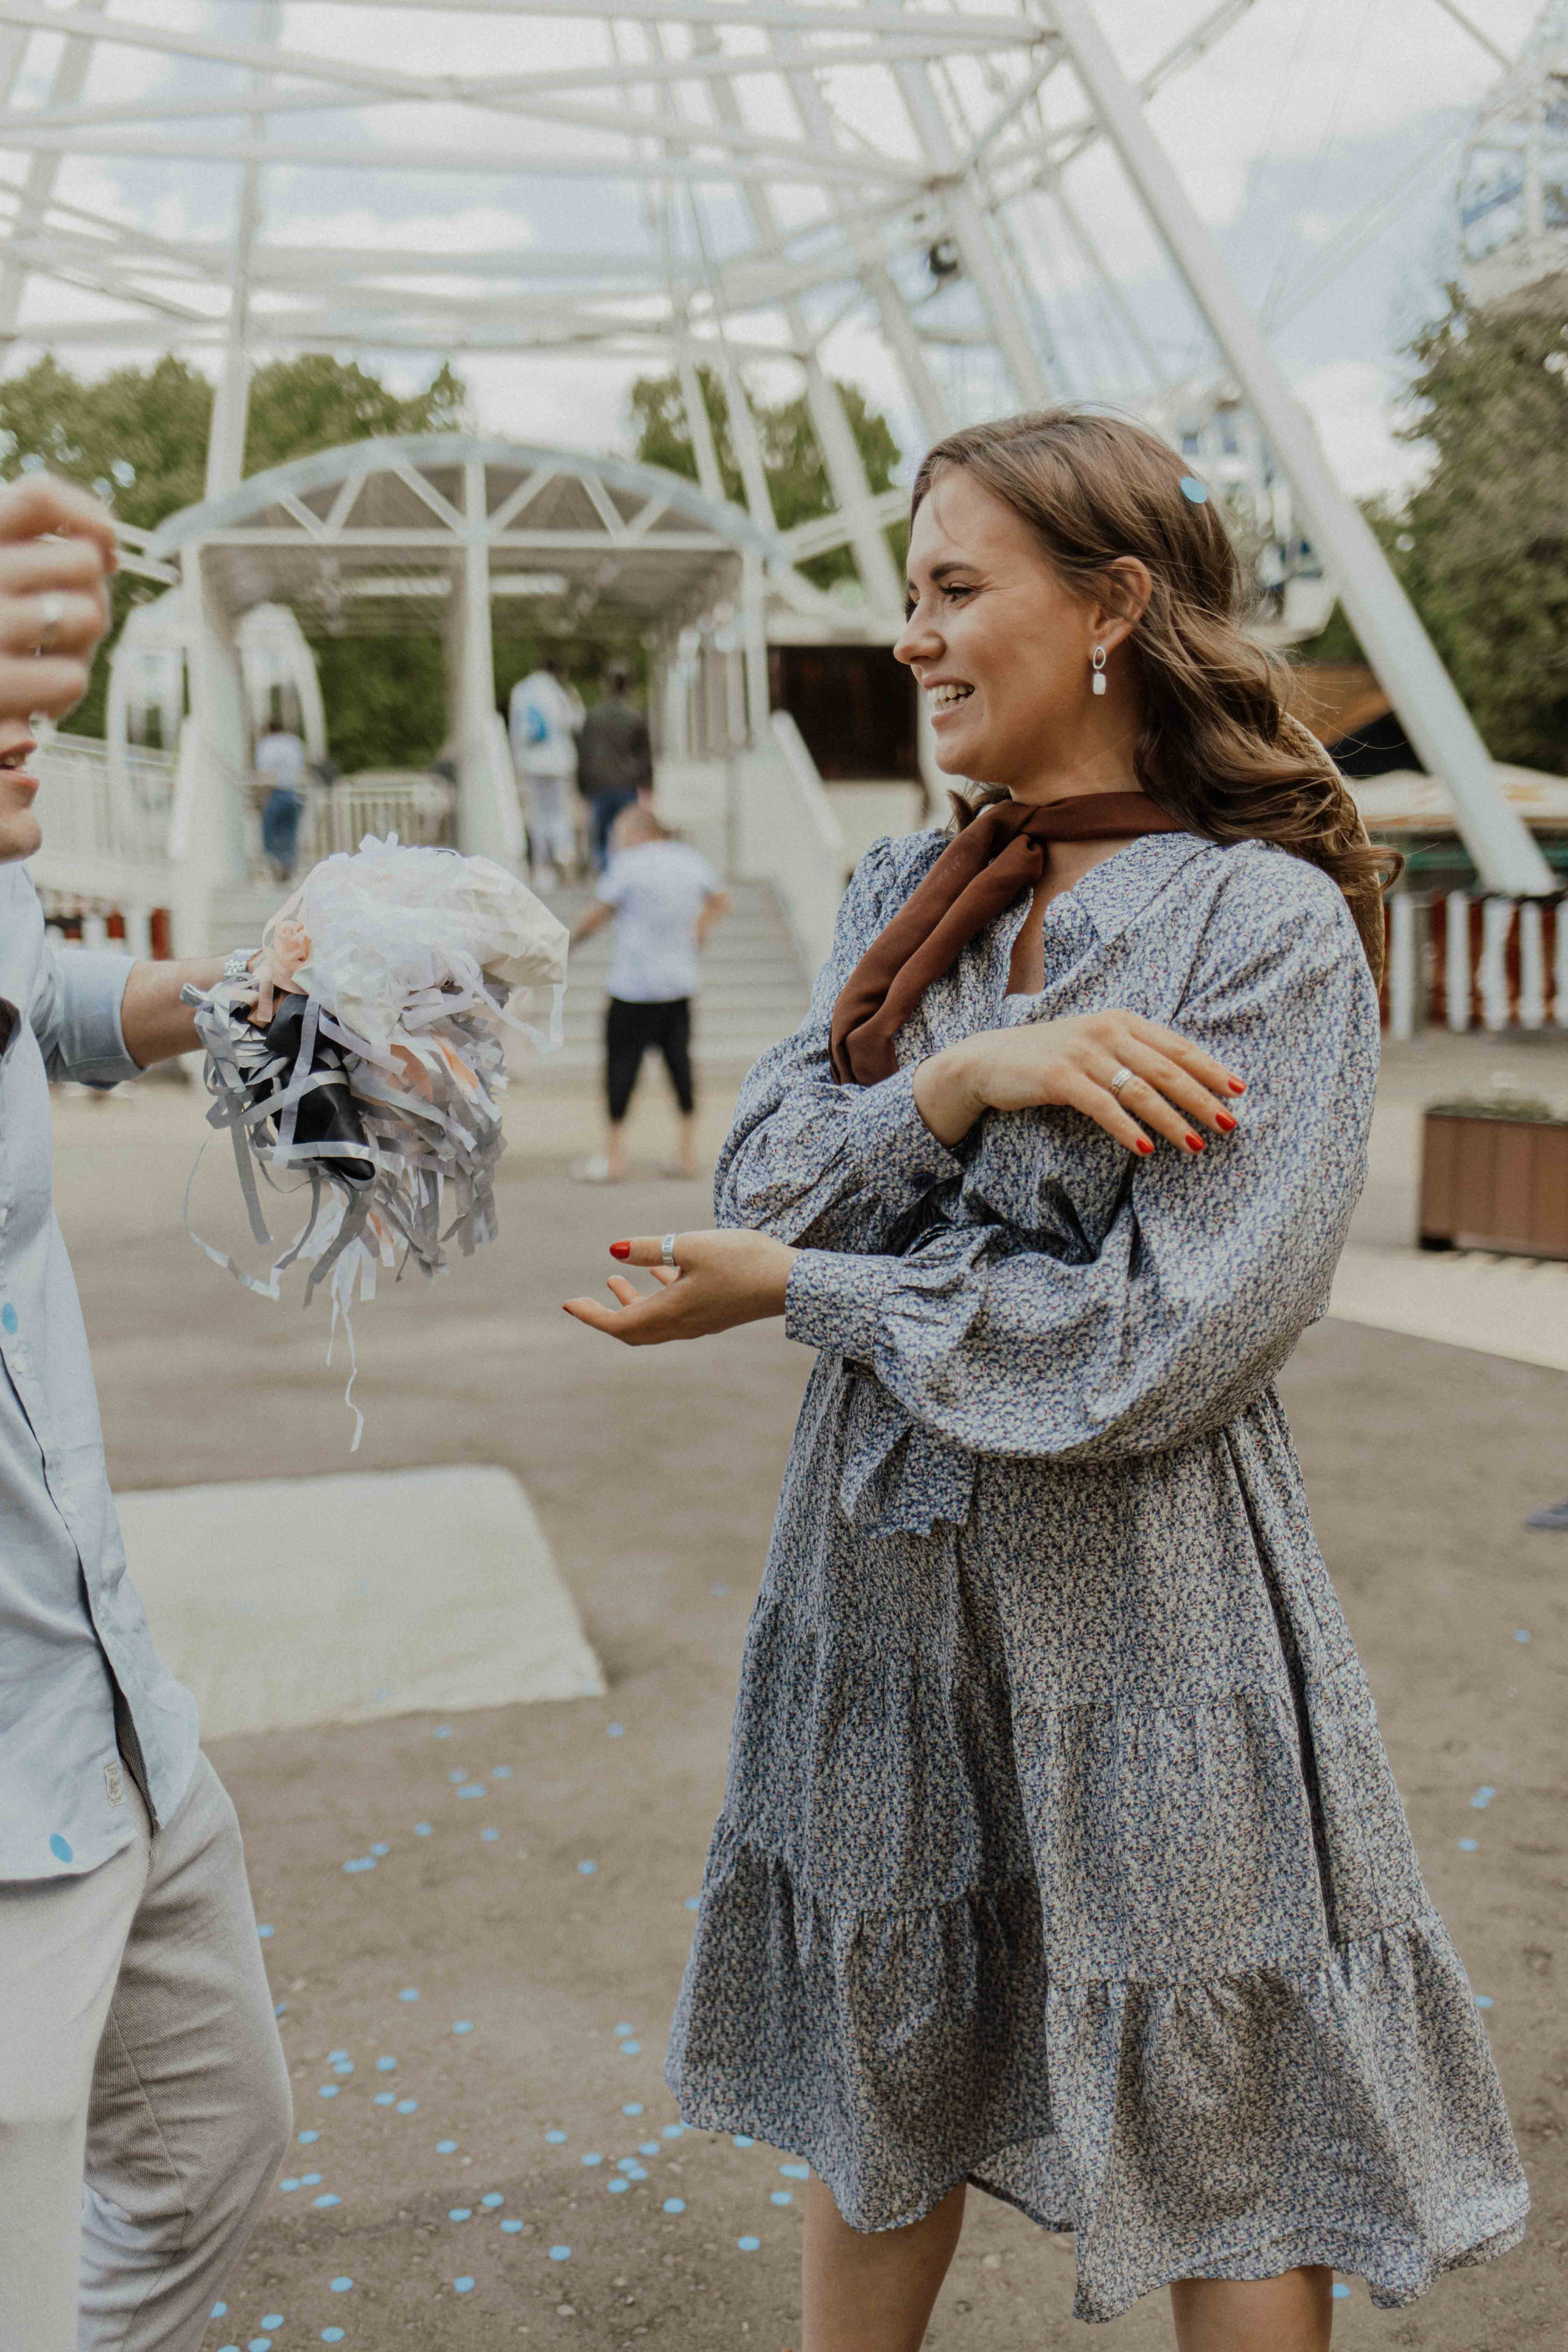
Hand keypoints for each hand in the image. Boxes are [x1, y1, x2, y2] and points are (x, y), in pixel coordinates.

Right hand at [0, 477, 115, 722]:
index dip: (89, 516)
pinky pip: (72, 678)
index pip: (40, 496)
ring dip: (80, 644)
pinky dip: (62, 691)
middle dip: (90, 594)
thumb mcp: (2, 572)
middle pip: (84, 561)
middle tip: (61, 621)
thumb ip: (39, 548)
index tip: (106, 546)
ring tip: (44, 656)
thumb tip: (108, 551)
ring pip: (88, 617)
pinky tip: (34, 695)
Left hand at [562, 1228, 795, 1344]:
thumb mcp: (691, 1246)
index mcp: (671, 1313)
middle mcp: (682, 1325)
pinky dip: (658, 1295)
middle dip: (605, 1314)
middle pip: (633, 1330)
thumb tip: (614, 1250)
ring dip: (631, 1303)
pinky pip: (675, 1312)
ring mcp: (700, 1322)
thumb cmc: (743, 1261)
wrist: (792, 1282)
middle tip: (583, 1301)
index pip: (618, 1325)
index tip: (568, 1304)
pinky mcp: (715, 1313)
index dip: (590, 1316)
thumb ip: (651, 1249)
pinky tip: (660, 1273)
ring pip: (654, 1321)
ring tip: (612, 1279)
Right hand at [913, 1011, 1244, 1155]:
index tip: (1239, 1092)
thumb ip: (1135, 1055)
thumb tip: (1185, 1083)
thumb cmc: (1051, 1058)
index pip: (1177, 1046)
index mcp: (1122, 1020)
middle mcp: (1107, 1031)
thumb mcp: (1097, 1046)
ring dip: (1171, 1120)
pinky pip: (1103, 1106)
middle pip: (1167, 1069)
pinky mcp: (1060, 1078)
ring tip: (1194, 1144)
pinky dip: (1127, 1129)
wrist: (990, 1060)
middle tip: (1228, 1124)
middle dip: (1201, 1099)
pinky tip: (1146, 1149)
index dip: (1211, 1069)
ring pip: (1140, 1090)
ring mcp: (1083, 1053)